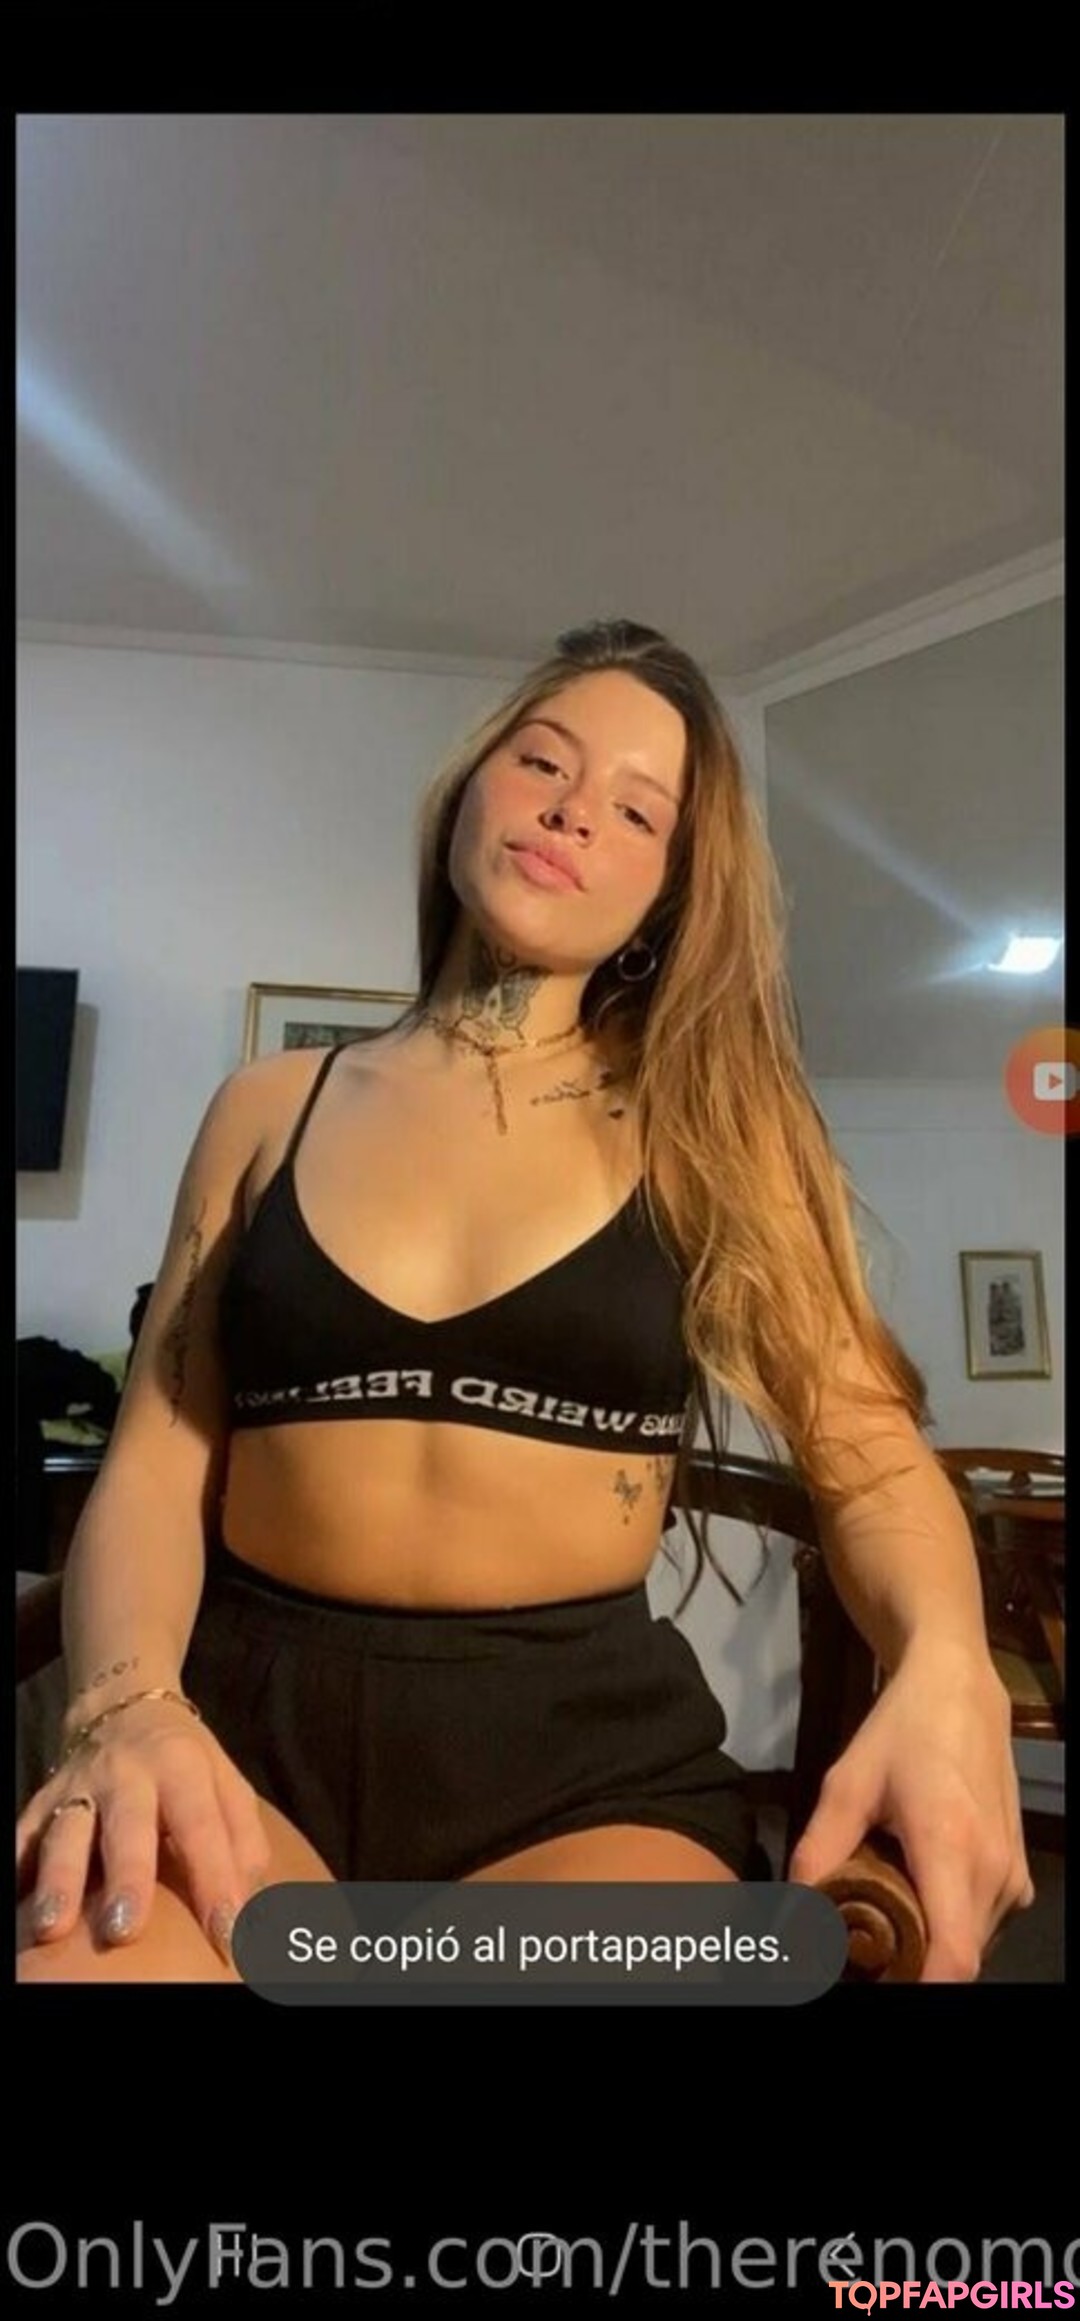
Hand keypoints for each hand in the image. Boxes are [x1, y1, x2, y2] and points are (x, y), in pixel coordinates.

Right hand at [16, 1699, 271, 1962]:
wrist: (125, 1706)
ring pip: (67, 1830)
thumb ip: (245, 1842)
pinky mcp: (44, 1799)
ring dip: (59, 1878)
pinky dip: (18, 1861)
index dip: (215, 1880)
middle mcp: (128, 1775)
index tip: (227, 1933)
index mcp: (182, 1768)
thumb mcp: (228, 1785)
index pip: (202, 1826)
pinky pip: (26, 1830)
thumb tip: (254, 1905)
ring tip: (52, 1927)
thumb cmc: (187, 1764)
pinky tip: (16, 1897)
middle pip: (128, 1826)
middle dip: (127, 1878)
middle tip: (125, 1931)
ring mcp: (80, 1786)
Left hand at [788, 1638, 1034, 1980]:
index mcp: (950, 1846)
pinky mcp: (1019, 1873)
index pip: (954, 1956)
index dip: (919, 1986)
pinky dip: (951, 1925)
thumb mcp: (846, 1785)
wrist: (960, 1688)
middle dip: (912, 1964)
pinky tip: (918, 1893)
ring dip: (931, 1943)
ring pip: (973, 1945)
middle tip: (866, 1939)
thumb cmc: (902, 1731)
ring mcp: (1013, 1874)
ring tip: (888, 1908)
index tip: (879, 1980)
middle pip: (957, 1957)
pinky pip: (984, 1925)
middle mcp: (993, 1869)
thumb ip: (819, 1852)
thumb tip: (791, 1914)